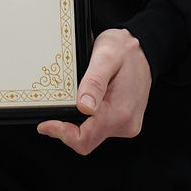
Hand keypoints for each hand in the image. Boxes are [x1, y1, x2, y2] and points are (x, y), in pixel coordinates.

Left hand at [37, 28, 150, 155]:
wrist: (145, 50)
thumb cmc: (124, 50)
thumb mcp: (106, 56)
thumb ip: (94, 82)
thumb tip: (84, 107)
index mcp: (119, 111)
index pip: (85, 140)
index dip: (62, 134)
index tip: (46, 123)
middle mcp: (125, 123)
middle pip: (86, 140)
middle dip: (66, 127)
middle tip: (54, 106)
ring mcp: (126, 124)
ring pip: (92, 135)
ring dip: (77, 122)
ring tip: (73, 99)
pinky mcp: (124, 122)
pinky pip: (99, 128)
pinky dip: (87, 119)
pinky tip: (85, 101)